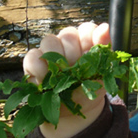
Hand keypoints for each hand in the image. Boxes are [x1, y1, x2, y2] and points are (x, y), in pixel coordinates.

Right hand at [23, 22, 110, 137]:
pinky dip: (39, 67)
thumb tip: (105, 26)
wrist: (75, 112)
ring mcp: (49, 52)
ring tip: (62, 75)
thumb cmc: (89, 88)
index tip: (91, 54)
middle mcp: (67, 43)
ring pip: (49, 41)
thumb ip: (103, 47)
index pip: (87, 28)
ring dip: (57, 59)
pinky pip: (32, 56)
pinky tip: (46, 78)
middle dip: (74, 54)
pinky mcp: (33, 63)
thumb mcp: (102, 71)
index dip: (90, 40)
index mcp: (86, 42)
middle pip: (68, 34)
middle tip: (76, 71)